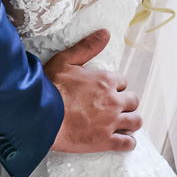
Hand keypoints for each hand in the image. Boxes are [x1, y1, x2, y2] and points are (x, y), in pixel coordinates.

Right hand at [45, 30, 140, 153]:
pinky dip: (128, 142)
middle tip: (116, 107)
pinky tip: (123, 140)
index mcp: (105, 81)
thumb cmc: (50, 87)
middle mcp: (113, 101)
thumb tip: (105, 33)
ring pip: (135, 121)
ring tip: (123, 123)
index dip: (116, 86)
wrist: (40, 115)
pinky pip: (127, 143)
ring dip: (131, 121)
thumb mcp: (66, 60)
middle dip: (127, 103)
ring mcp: (111, 122)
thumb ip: (87, 47)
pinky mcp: (105, 141)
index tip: (108, 90)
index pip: (123, 81)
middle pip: (133, 101)